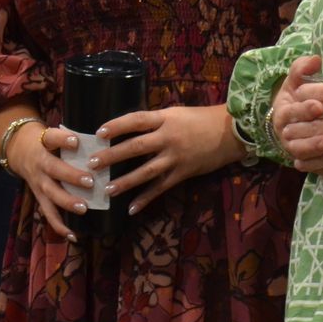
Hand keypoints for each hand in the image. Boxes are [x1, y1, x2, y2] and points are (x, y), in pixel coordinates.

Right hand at [3, 120, 93, 241]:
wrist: (19, 149)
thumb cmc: (47, 141)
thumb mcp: (53, 133)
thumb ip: (71, 137)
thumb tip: (103, 140)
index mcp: (44, 143)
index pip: (51, 138)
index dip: (62, 139)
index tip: (76, 141)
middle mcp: (40, 163)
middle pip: (53, 169)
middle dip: (71, 176)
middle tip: (89, 181)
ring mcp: (38, 181)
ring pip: (51, 193)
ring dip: (67, 202)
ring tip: (84, 208)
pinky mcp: (39, 196)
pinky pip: (48, 213)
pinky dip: (60, 226)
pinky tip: (73, 235)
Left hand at [96, 106, 238, 213]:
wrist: (231, 133)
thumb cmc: (201, 119)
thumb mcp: (177, 114)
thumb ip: (156, 122)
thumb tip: (130, 130)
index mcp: (166, 118)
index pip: (136, 120)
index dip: (117, 125)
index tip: (98, 132)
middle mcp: (169, 137)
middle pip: (136, 146)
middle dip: (112, 155)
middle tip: (92, 163)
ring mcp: (176, 157)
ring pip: (146, 171)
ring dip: (126, 181)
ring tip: (107, 189)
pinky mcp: (183, 173)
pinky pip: (161, 187)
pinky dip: (146, 198)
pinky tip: (131, 208)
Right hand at [268, 55, 322, 165]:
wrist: (291, 119)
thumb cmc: (297, 96)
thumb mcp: (295, 79)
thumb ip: (302, 68)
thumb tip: (315, 59)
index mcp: (283, 113)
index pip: (291, 113)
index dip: (304, 110)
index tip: (319, 105)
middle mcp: (287, 135)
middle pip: (296, 141)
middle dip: (313, 138)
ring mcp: (298, 152)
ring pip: (305, 158)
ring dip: (320, 156)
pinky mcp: (310, 164)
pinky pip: (318, 171)